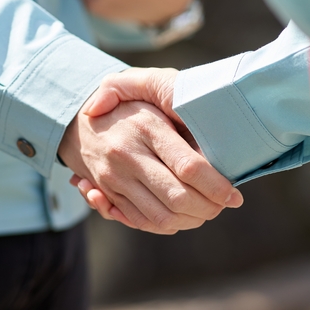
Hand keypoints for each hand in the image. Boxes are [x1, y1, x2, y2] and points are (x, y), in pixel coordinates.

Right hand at [58, 98, 242, 233]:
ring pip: (162, 216)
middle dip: (209, 207)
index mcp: (147, 127)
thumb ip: (171, 94)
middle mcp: (129, 156)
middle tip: (227, 202)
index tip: (235, 193)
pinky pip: (143, 221)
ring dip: (193, 219)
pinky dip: (170, 224)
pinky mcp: (109, 194)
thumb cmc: (126, 103)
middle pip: (178, 197)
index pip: (189, 166)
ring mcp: (115, 178)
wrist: (74, 120)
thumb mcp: (145, 86)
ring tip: (211, 209)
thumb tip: (193, 121)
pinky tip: (186, 214)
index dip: (217, 186)